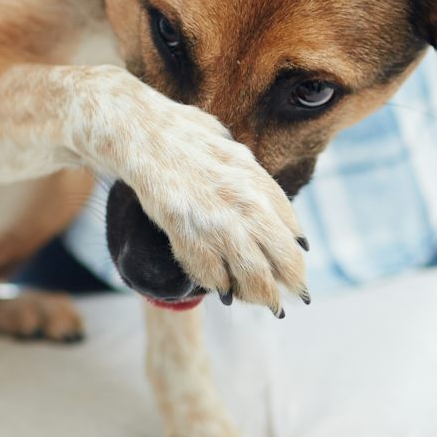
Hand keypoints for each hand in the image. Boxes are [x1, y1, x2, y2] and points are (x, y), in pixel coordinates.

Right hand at [116, 83, 307, 312]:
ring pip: (252, 272)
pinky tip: (221, 290)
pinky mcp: (186, 228)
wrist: (140, 131)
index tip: (296, 270)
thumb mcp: (230, 150)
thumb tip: (267, 204)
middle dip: (290, 283)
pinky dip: (217, 283)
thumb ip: (251, 178)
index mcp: (257, 179)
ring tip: (262, 304)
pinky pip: (210, 270)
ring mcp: (217, 217)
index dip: (295, 254)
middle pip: (282, 256)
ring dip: (259, 294)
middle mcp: (245, 201)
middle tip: (292, 299)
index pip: (290, 227)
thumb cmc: (182, 135)